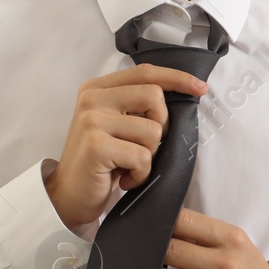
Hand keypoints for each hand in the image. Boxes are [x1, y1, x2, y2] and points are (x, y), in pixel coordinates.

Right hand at [44, 64, 208, 229]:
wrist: (69, 195)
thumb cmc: (99, 162)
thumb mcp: (115, 124)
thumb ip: (135, 105)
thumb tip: (180, 92)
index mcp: (97, 88)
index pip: (145, 73)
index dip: (176, 78)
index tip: (200, 88)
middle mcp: (92, 99)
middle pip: (154, 96)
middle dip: (160, 126)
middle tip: (142, 146)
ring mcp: (92, 121)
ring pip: (152, 131)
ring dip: (149, 156)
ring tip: (127, 165)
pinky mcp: (96, 146)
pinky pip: (143, 157)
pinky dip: (140, 174)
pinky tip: (123, 178)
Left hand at [148, 207, 268, 268]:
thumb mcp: (235, 244)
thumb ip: (202, 233)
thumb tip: (160, 223)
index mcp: (230, 239)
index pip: (183, 220)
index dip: (157, 220)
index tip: (141, 224)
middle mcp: (225, 265)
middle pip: (169, 250)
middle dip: (145, 250)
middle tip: (127, 251)